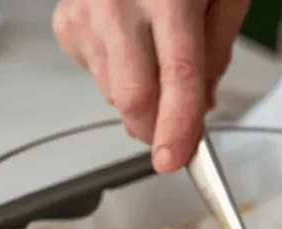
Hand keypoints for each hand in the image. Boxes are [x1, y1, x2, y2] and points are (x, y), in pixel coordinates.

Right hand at [52, 0, 249, 172]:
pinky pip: (93, 74)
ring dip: (141, 98)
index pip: (176, 75)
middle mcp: (119, 2)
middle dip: (156, 129)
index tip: (173, 159)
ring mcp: (86, 11)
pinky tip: (129, 45)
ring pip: (112, 92)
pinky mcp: (66, 20)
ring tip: (155, 58)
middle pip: (132, 97)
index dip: (177, 125)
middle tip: (175, 132)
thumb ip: (216, 50)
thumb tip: (202, 105)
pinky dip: (116, 75)